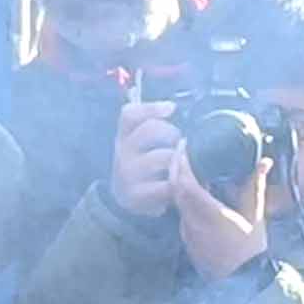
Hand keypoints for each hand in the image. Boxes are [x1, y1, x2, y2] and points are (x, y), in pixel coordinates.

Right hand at [110, 98, 208, 224]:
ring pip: (163, 157)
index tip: (172, 107)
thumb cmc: (143, 163)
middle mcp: (122, 151)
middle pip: (150, 129)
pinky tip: (177, 184)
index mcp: (124, 134)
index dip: (150, 108)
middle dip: (173, 133)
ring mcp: (127, 173)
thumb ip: (153, 124)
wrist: (126, 198)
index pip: (129, 114)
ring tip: (181, 166)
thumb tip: (172, 106)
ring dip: (179, 160)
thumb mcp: (142, 142)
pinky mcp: (135, 195)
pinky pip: (167, 184)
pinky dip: (177, 183)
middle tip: (181, 142)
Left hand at [178, 160, 273, 279]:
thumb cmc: (251, 250)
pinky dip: (184, 197)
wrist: (244, 282)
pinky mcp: (187, 239)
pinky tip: (195, 190)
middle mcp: (193, 222)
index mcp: (210, 214)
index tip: (185, 144)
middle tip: (182, 148)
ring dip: (178, 180)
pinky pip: (181, 212)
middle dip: (175, 166)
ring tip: (188, 164)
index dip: (182, 161)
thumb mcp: (256, 214)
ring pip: (176, 199)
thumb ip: (255, 185)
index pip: (186, 183)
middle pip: (175, 188)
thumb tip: (264, 161)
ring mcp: (188, 231)